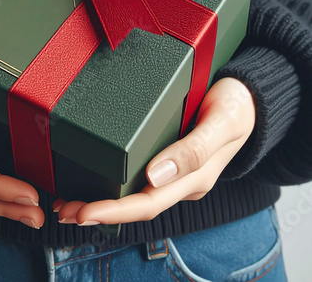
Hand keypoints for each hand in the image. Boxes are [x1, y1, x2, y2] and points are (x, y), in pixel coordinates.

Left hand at [55, 77, 255, 225]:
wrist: (247, 99)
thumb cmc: (235, 108)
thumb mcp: (221, 123)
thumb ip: (194, 148)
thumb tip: (155, 176)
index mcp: (194, 178)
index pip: (148, 202)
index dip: (114, 211)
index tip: (84, 212)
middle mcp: (180, 180)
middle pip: (135, 205)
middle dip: (98, 211)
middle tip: (63, 210)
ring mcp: (173, 172)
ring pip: (134, 196)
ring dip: (101, 202)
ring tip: (68, 203)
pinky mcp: (167, 159)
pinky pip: (137, 179)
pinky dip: (112, 186)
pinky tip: (94, 181)